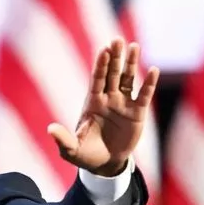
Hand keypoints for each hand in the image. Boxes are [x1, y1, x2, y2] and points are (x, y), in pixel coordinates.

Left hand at [47, 39, 158, 176]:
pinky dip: (149, 84)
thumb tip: (50, 129)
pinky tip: (153, 70)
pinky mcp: (137, 113)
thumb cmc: (85, 155)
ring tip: (134, 46)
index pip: (96, 79)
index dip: (100, 65)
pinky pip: (143, 95)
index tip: (103, 50)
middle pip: (112, 74)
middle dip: (115, 58)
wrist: (105, 164)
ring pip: (128, 79)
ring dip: (131, 63)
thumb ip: (63, 139)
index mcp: (92, 103)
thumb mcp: (72, 149)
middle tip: (117, 40)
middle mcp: (108, 99)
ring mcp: (123, 104)